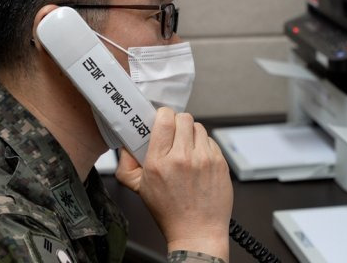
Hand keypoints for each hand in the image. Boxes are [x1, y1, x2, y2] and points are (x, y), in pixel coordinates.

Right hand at [116, 107, 232, 260]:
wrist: (197, 231)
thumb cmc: (169, 212)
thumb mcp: (139, 188)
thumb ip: (126, 164)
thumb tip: (126, 145)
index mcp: (159, 161)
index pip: (164, 118)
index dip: (163, 116)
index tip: (161, 122)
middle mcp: (183, 157)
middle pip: (183, 118)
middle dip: (177, 123)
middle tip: (174, 136)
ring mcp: (204, 159)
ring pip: (198, 127)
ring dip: (191, 134)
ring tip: (187, 149)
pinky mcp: (220, 163)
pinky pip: (211, 141)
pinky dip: (204, 146)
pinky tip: (198, 160)